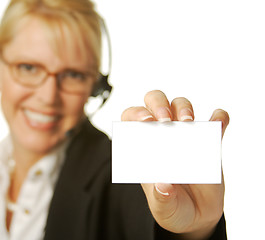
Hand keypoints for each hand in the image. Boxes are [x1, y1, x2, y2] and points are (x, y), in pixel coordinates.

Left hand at [121, 90, 229, 239]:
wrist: (196, 216)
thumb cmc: (172, 207)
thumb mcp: (163, 208)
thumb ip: (161, 198)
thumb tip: (164, 185)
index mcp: (144, 147)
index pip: (132, 119)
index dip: (136, 115)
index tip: (146, 122)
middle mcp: (162, 136)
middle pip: (155, 103)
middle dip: (158, 105)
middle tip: (165, 122)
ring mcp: (185, 136)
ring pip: (180, 105)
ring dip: (184, 108)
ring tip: (187, 124)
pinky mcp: (209, 142)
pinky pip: (215, 122)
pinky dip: (218, 118)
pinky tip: (218, 123)